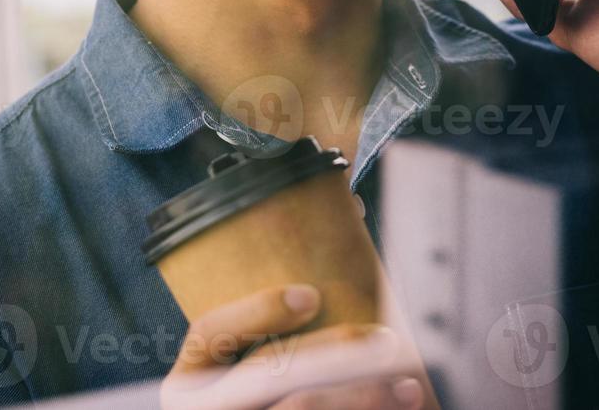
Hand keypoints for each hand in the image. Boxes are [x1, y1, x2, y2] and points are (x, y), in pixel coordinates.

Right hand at [161, 285, 426, 409]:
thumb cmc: (262, 388)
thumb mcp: (244, 360)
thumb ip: (282, 309)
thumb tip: (353, 210)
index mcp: (191, 381)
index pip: (211, 332)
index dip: (258, 311)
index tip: (310, 295)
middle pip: (266, 375)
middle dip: (330, 354)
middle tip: (385, 340)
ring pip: (302, 408)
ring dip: (361, 395)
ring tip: (407, 386)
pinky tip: (400, 408)